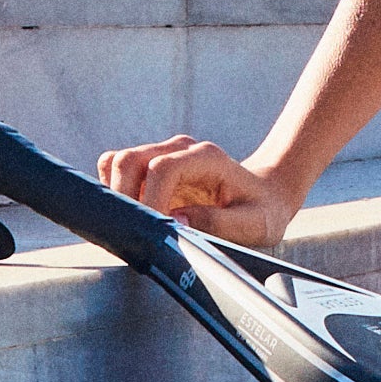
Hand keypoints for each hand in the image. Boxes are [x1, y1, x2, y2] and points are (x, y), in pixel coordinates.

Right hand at [97, 133, 296, 251]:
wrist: (263, 195)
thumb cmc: (260, 211)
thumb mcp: (253, 224)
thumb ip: (218, 223)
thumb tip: (177, 222)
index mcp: (206, 158)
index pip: (162, 169)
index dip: (150, 201)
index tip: (155, 230)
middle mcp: (180, 149)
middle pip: (129, 160)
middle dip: (124, 198)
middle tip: (138, 232)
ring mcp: (163, 154)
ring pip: (117, 163)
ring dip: (117, 196)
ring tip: (137, 225)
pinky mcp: (151, 166)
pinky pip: (117, 170)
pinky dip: (116, 192)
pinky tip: (136, 216)